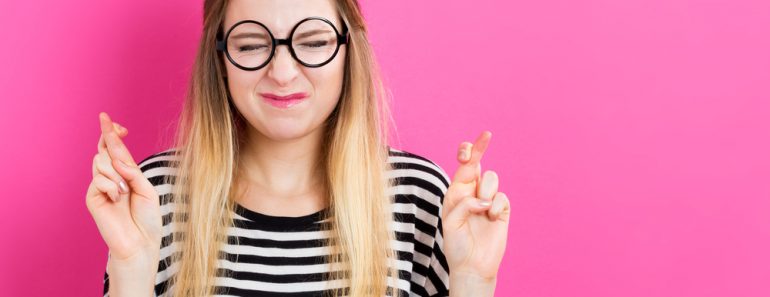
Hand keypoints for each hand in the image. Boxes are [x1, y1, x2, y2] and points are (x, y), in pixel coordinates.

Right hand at [85, 112, 161, 263]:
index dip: (112, 133)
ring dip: (116, 173)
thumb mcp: (147, 190)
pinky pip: (98, 180)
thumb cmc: (147, 219)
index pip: (115, 148)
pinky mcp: (93, 197)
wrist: (140, 243)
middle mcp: (111, 177)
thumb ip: (132, 172)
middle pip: (105, 150)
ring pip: (100, 162)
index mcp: (126, 173)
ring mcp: (101, 187)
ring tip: (125, 191)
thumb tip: (117, 159)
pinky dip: (111, 186)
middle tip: (122, 143)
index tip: (114, 122)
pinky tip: (117, 199)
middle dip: (112, 143)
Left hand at [442, 131, 509, 280]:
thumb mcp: (451, 221)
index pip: (462, 166)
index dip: (468, 151)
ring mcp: (488, 200)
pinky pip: (502, 197)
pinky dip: (495, 207)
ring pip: (491, 178)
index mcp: (456, 191)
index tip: (471, 142)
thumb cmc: (456, 244)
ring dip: (485, 191)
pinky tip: (491, 219)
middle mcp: (472, 192)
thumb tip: (485, 199)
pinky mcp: (502, 210)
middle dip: (480, 148)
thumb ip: (464, 204)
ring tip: (481, 210)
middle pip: (478, 163)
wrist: (472, 265)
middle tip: (486, 135)